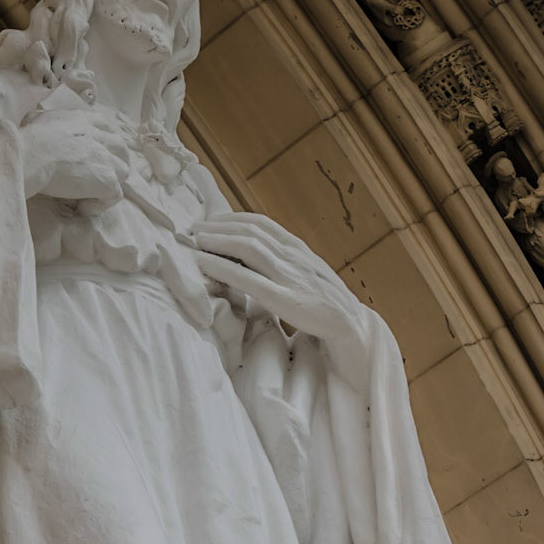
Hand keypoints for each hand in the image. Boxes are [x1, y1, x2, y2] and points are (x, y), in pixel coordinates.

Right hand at [19, 106, 128, 202]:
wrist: (30, 156)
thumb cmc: (27, 140)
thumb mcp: (36, 119)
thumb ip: (44, 120)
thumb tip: (32, 122)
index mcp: (84, 120)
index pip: (106, 127)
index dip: (105, 142)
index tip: (96, 155)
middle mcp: (99, 137)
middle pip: (121, 149)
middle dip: (115, 163)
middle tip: (99, 178)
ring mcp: (106, 159)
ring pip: (123, 172)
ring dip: (110, 184)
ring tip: (91, 195)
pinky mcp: (106, 180)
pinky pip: (115, 195)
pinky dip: (101, 204)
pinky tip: (83, 208)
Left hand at [191, 211, 355, 347]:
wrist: (351, 325)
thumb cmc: (324, 301)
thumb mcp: (304, 273)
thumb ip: (283, 262)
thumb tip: (253, 257)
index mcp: (296, 248)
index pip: (260, 223)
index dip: (231, 219)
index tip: (209, 222)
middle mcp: (292, 255)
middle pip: (249, 231)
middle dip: (217, 227)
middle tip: (192, 229)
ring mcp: (289, 276)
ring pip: (248, 247)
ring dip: (216, 240)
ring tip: (194, 241)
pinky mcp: (284, 299)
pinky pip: (248, 279)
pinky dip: (222, 267)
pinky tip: (203, 263)